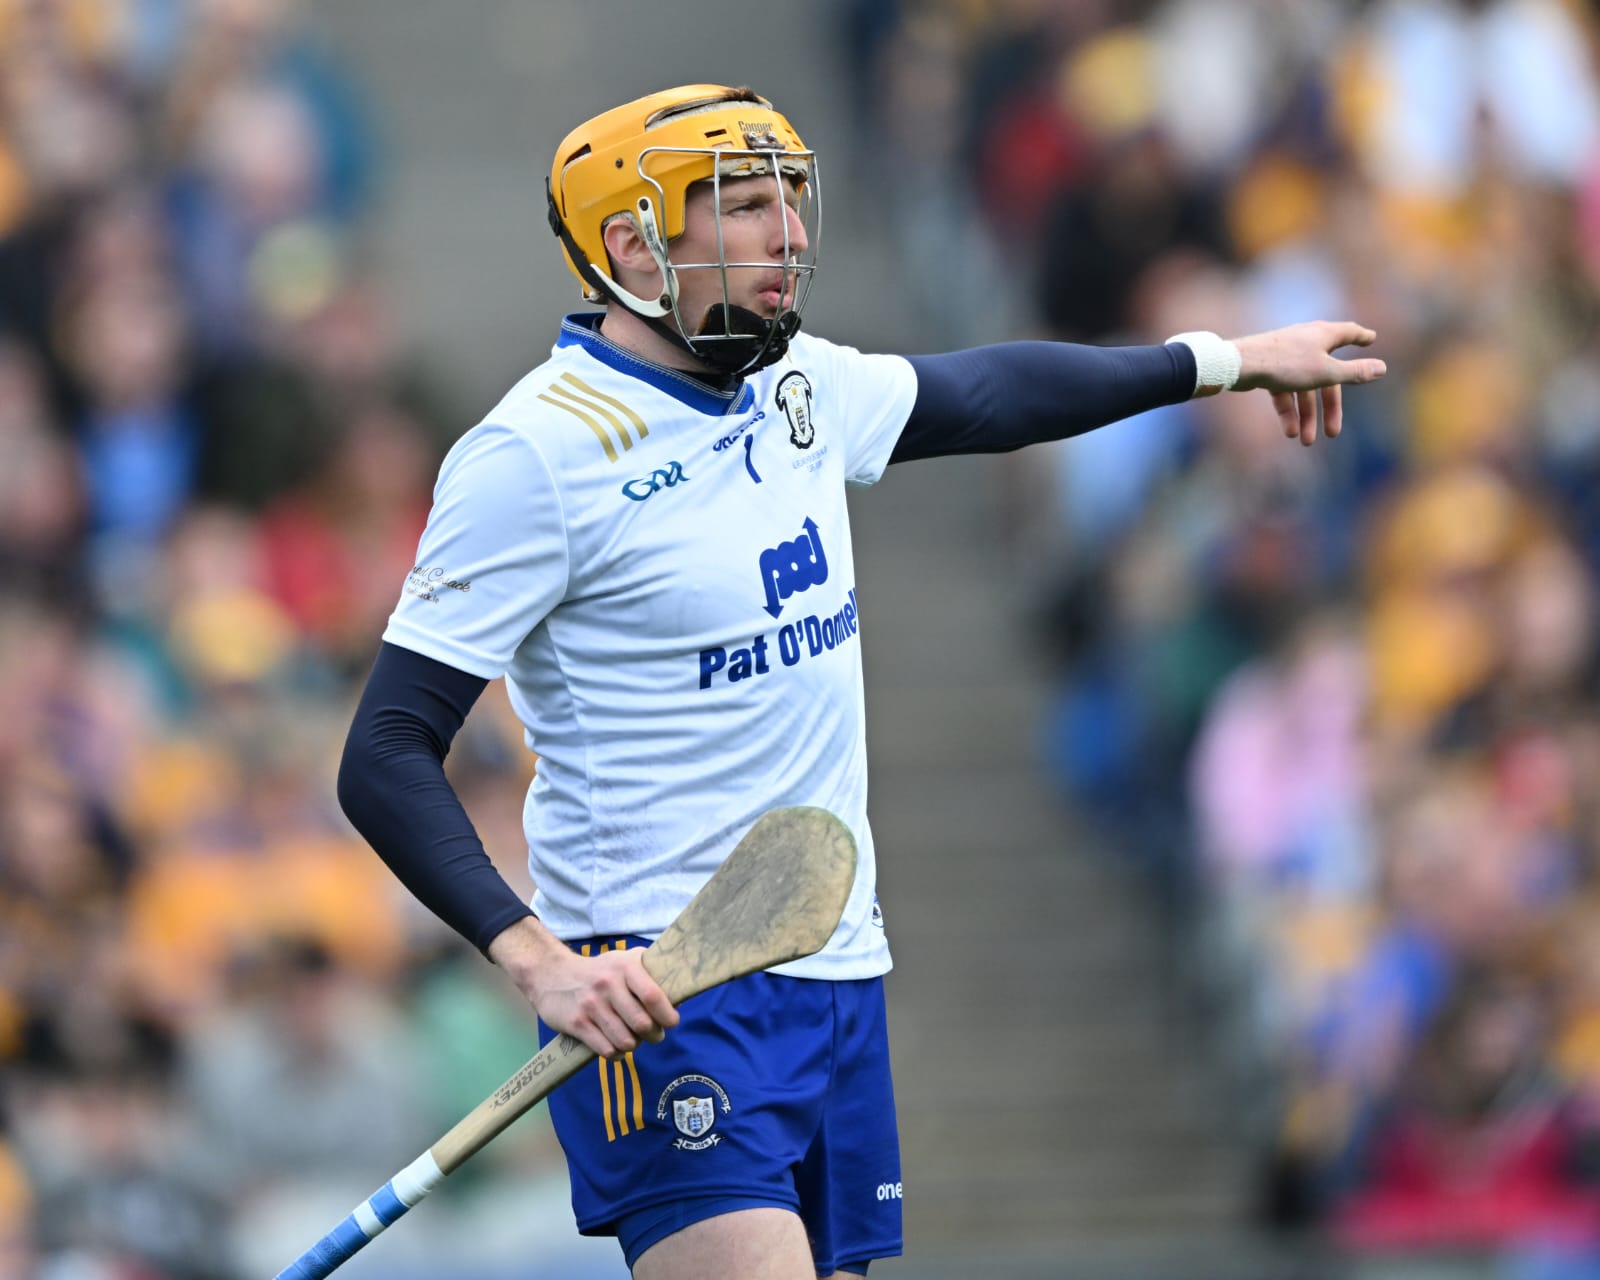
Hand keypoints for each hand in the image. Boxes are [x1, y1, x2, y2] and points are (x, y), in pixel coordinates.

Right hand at [487, 916, 678, 1057]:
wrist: (552, 975)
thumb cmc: (600, 971)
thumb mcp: (624, 961)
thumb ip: (650, 973)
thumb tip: (680, 995)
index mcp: (625, 967)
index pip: (653, 996)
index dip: (668, 1015)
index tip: (671, 1022)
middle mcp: (608, 985)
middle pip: (642, 1024)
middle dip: (654, 1035)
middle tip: (653, 1034)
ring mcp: (592, 1006)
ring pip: (626, 1041)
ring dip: (633, 1045)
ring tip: (632, 1038)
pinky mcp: (577, 1024)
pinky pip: (607, 1051)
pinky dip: (615, 1053)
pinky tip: (614, 1044)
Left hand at [1232, 320, 1386, 447]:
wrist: (1240, 365)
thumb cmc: (1286, 364)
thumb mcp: (1326, 372)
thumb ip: (1354, 372)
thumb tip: (1382, 368)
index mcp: (1324, 335)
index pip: (1349, 333)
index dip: (1360, 336)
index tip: (1370, 339)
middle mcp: (1306, 342)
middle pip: (1326, 376)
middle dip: (1329, 408)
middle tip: (1333, 433)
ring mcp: (1287, 356)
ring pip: (1304, 389)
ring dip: (1306, 416)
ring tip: (1306, 442)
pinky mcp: (1270, 370)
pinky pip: (1284, 392)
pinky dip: (1288, 411)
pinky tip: (1289, 432)